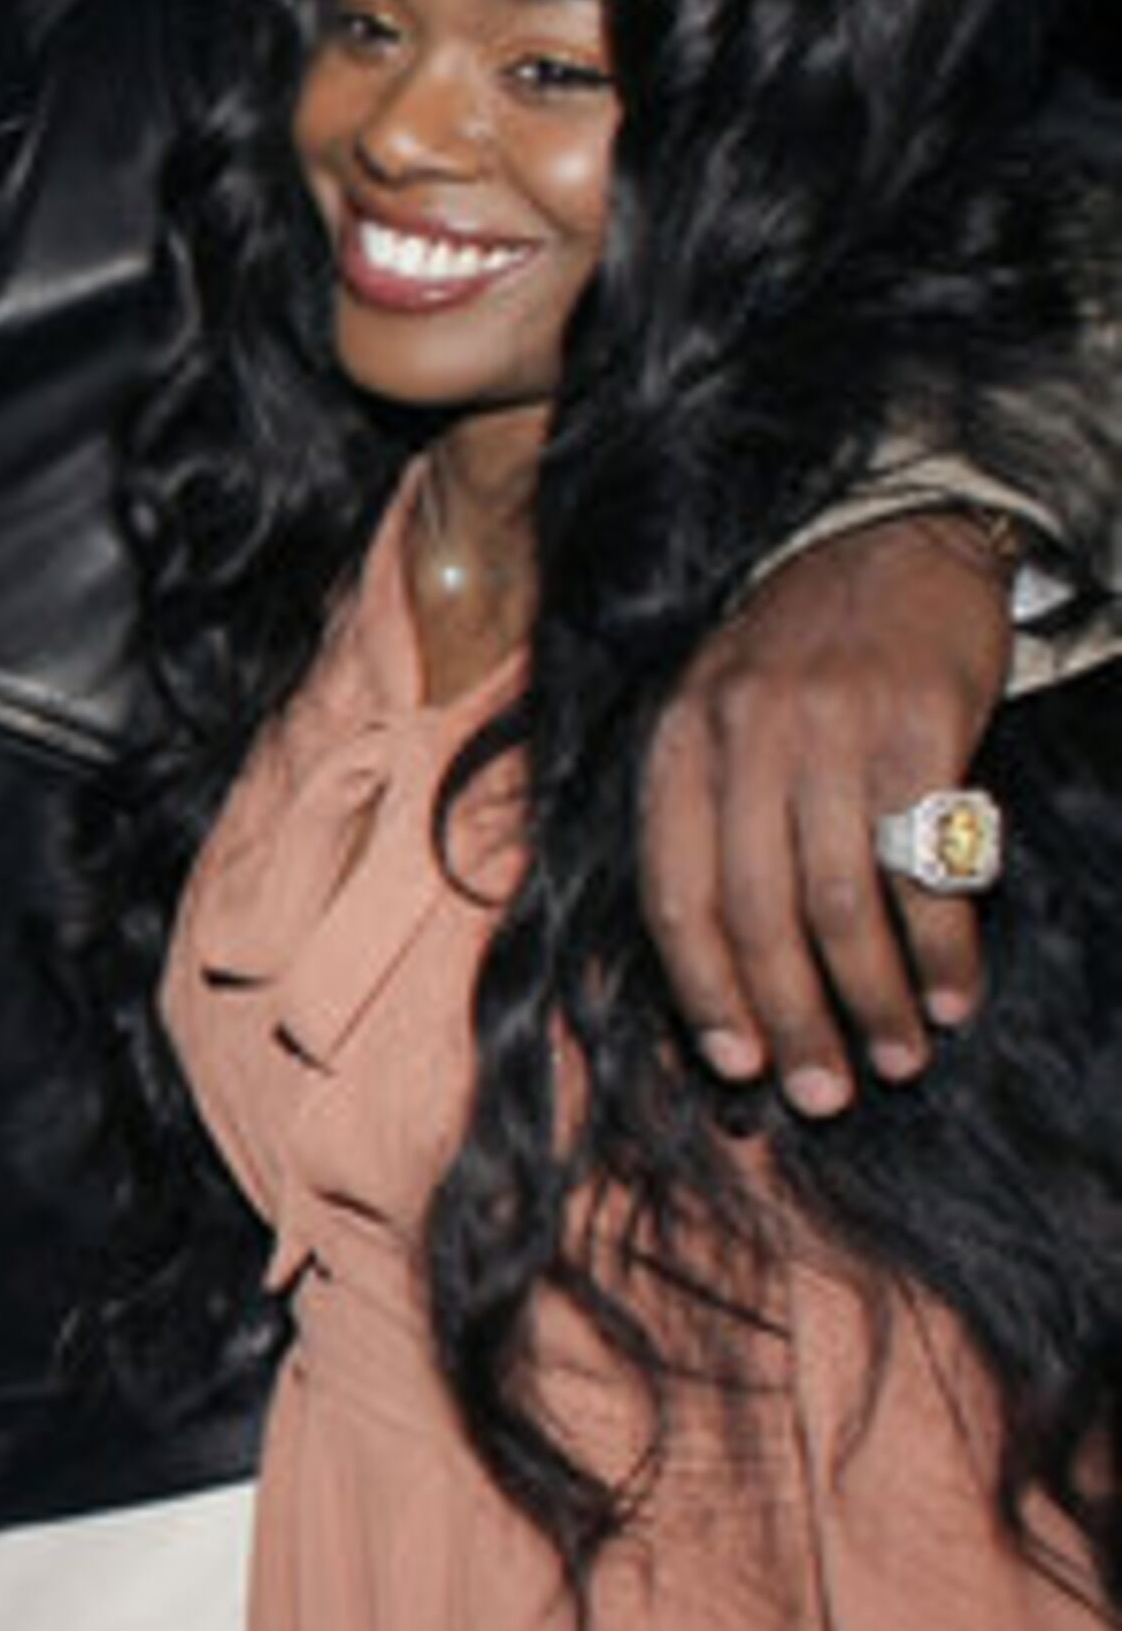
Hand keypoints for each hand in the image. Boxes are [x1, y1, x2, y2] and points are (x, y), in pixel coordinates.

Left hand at [641, 511, 1011, 1116]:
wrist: (892, 538)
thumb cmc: (799, 659)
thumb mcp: (720, 721)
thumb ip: (711, 825)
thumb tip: (727, 977)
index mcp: (677, 748)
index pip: (673, 895)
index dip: (704, 992)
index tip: (737, 1066)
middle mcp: (739, 739)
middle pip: (755, 913)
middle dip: (792, 1017)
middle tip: (828, 1093)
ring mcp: (829, 731)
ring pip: (840, 901)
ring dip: (874, 998)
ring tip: (900, 1058)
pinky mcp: (919, 726)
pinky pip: (924, 865)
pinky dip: (943, 945)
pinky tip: (957, 994)